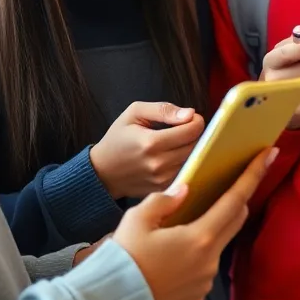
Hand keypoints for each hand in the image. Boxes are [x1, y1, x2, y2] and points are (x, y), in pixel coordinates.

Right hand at [90, 102, 205, 198]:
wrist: (103, 171)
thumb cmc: (118, 138)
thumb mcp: (134, 113)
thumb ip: (163, 110)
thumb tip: (189, 114)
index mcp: (151, 143)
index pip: (191, 131)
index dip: (196, 121)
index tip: (190, 117)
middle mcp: (158, 164)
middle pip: (196, 146)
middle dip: (195, 134)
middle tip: (184, 128)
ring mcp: (162, 180)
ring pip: (193, 160)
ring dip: (191, 148)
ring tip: (177, 141)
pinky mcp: (164, 189)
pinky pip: (186, 172)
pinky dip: (185, 162)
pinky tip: (173, 155)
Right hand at [112, 147, 275, 299]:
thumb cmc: (123, 258)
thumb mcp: (137, 219)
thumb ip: (165, 200)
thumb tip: (184, 190)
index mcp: (200, 237)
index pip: (235, 200)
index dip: (253, 175)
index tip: (270, 154)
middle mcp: (209, 261)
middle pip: (234, 221)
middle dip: (236, 200)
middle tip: (229, 185)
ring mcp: (205, 282)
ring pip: (216, 246)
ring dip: (210, 231)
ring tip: (184, 226)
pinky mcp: (196, 298)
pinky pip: (203, 270)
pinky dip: (196, 257)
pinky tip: (173, 257)